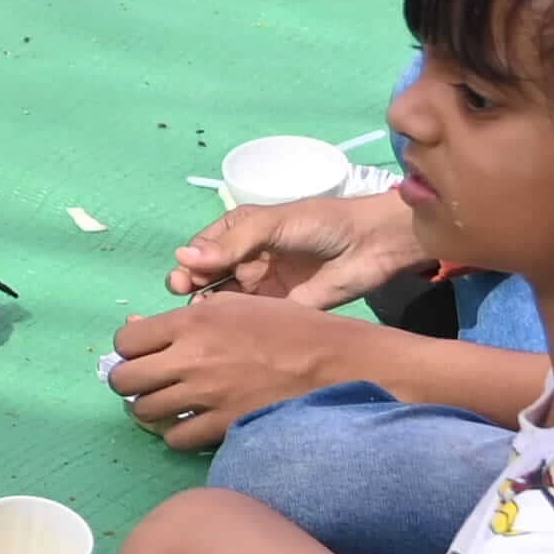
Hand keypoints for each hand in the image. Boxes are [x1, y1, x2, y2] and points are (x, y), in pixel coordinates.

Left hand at [104, 293, 379, 452]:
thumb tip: (136, 329)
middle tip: (148, 382)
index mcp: (192, 322)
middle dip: (130, 381)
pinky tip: (193, 424)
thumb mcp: (238, 306)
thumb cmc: (290, 328)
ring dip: (151, 409)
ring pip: (144, 412)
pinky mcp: (224, 426)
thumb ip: (186, 317)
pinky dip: (178, 434)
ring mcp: (206, 396)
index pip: (127, 341)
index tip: (144, 353)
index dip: (130, 349)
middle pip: (125, 380)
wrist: (336, 365)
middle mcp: (190, 358)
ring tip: (169, 404)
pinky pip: (176, 438)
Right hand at [170, 186, 427, 311]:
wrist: (370, 246)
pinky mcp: (279, 311)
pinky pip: (248, 319)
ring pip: (223, 301)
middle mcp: (246, 260)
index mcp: (239, 233)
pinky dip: (232, 325)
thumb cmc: (319, 224)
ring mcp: (261, 288)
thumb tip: (182, 258)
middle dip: (190, 286)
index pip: (200, 250)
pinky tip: (225, 330)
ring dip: (208, 308)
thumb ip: (231, 244)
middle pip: (206, 277)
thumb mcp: (271, 225)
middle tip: (186, 295)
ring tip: (203, 315)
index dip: (188, 264)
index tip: (184, 277)